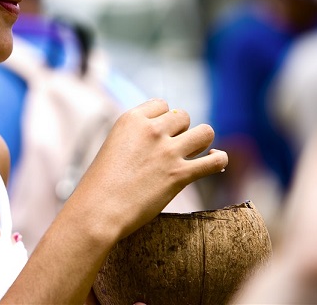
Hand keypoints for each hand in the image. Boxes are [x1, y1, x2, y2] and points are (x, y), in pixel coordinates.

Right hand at [72, 98, 227, 240]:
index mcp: (131, 119)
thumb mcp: (114, 146)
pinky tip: (213, 162)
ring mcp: (167, 151)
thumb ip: (136, 137)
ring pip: (205, 132)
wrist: (98, 211)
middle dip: (181, 131)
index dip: (164, 118)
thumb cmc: (101, 184)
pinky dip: (218, 160)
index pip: (161, 104)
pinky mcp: (180, 174)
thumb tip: (162, 138)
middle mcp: (151, 130)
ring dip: (201, 142)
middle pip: (183, 116)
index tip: (160, 133)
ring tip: (194, 153)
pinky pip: (215, 160)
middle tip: (174, 148)